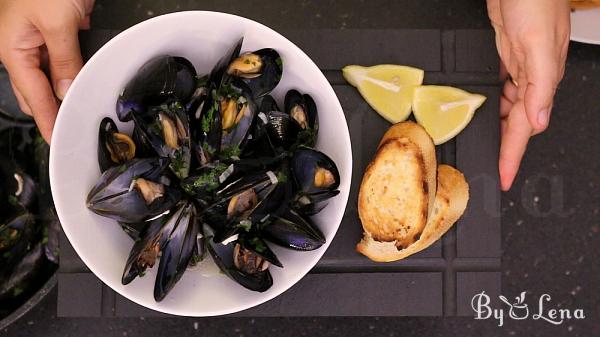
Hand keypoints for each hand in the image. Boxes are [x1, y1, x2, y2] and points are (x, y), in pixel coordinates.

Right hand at [0, 0, 93, 142]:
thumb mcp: (57, 23)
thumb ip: (63, 60)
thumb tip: (67, 91)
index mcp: (13, 49)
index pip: (32, 97)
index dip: (47, 120)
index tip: (57, 140)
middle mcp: (22, 48)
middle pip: (38, 91)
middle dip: (53, 111)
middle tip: (73, 131)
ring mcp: (37, 40)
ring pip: (51, 78)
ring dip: (65, 93)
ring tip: (82, 111)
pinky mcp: (54, 33)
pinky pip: (62, 61)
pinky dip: (72, 74)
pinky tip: (84, 82)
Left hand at [487, 0, 569, 190]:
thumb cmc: (536, 0)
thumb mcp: (539, 45)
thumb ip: (540, 85)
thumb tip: (538, 119)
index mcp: (542, 80)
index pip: (525, 129)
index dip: (513, 155)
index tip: (504, 177)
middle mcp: (532, 77)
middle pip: (515, 123)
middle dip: (504, 146)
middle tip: (489, 165)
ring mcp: (519, 66)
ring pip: (508, 106)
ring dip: (496, 125)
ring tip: (482, 142)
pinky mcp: (506, 54)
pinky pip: (500, 87)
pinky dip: (491, 101)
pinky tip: (482, 105)